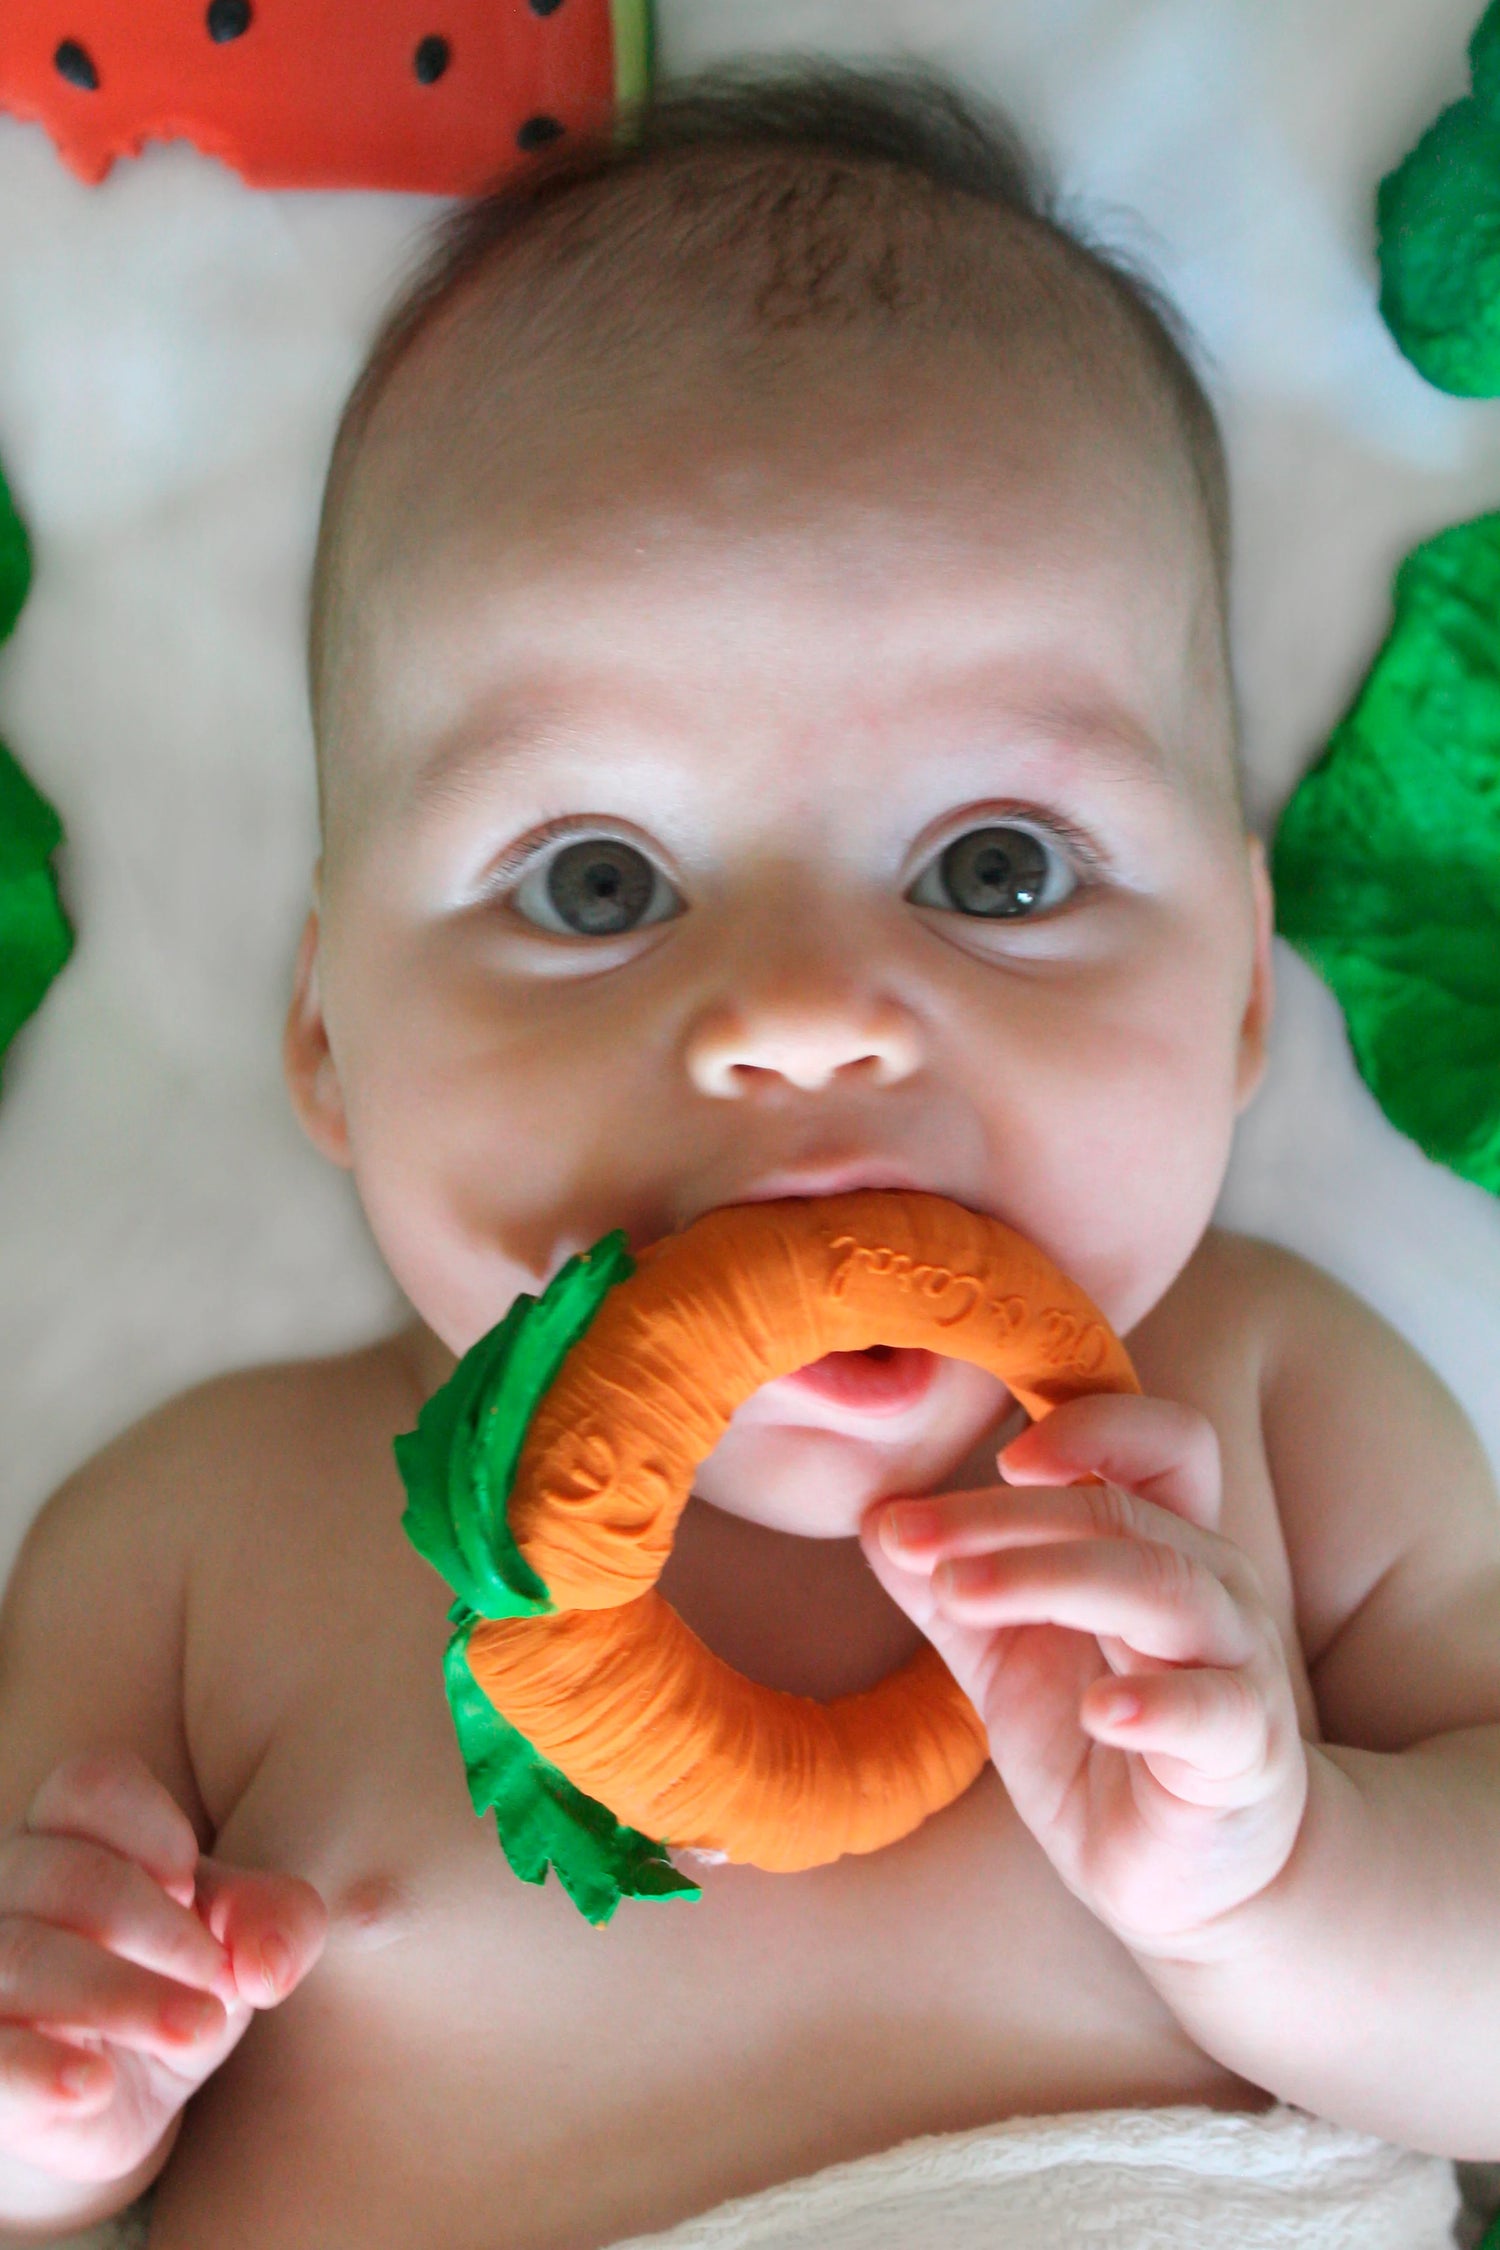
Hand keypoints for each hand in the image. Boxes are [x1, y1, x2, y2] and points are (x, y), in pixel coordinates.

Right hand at [0, 1748, 326, 2185]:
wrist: (114, 2098)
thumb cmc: (174, 1980)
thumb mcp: (239, 1944)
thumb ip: (278, 1924)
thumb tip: (268, 1965)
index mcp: (68, 1833)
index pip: (91, 1786)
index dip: (153, 1829)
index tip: (193, 1887)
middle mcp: (7, 1889)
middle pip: (66, 1876)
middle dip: (162, 1928)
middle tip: (222, 1981)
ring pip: (21, 1958)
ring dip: (123, 1996)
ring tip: (200, 2030)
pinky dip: (38, 2070)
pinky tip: (94, 2085)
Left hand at [860, 1394, 1308, 1962]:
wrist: (1184, 1875)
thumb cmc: (1100, 1740)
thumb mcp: (1006, 1657)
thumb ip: (949, 1587)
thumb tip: (874, 1518)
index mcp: (1163, 1546)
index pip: (1165, 1444)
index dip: (1095, 1426)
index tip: (996, 1452)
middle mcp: (1212, 1588)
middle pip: (1120, 1513)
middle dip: (1004, 1517)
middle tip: (908, 1538)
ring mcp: (1238, 1667)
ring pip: (1163, 1588)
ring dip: (1051, 1578)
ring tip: (958, 1594)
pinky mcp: (1243, 1754)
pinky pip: (1214, 1711)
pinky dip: (1157, 1701)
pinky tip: (1098, 1709)